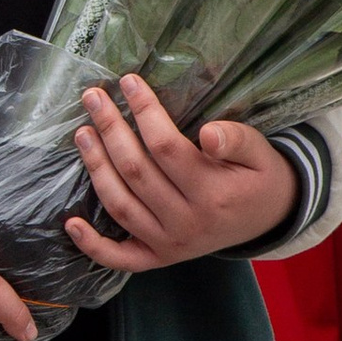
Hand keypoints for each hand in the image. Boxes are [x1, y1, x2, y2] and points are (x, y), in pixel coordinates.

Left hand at [64, 74, 296, 272]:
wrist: (270, 219)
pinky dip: (93, 245)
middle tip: (93, 98)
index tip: (129, 82)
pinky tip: (71, 222)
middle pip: (136, 172)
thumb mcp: (261, 153)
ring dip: (96, 168)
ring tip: (82, 133)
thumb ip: (238, 140)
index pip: (166, 148)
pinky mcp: (159, 257)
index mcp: (213, 194)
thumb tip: (209, 134)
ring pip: (121, 206)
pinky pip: (120, 258)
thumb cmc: (260, 177)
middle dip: (111, 130)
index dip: (145, 112)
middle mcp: (187, 223)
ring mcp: (170, 244)